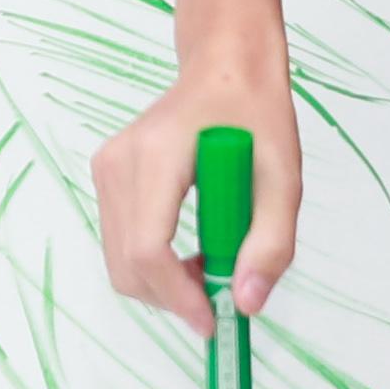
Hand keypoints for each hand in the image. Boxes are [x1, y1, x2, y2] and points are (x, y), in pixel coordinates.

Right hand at [93, 63, 298, 329]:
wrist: (224, 66)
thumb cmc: (255, 113)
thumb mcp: (283, 177)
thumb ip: (270, 244)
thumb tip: (245, 306)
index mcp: (159, 155)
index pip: (148, 247)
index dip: (178, 296)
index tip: (214, 322)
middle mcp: (119, 162)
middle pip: (127, 262)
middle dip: (172, 297)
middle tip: (220, 298)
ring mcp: (106, 167)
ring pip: (119, 260)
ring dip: (163, 284)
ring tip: (210, 267)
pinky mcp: (107, 175)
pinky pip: (120, 241)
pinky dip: (153, 264)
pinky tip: (190, 249)